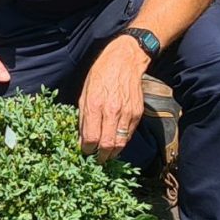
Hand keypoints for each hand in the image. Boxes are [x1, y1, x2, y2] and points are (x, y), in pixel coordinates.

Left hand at [76, 38, 150, 161]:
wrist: (125, 61)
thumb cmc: (101, 74)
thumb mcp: (85, 93)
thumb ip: (83, 117)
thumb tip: (82, 139)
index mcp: (95, 105)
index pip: (91, 138)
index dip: (87, 149)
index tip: (85, 151)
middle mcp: (112, 111)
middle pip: (107, 145)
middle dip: (100, 156)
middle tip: (96, 158)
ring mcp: (127, 113)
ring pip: (120, 143)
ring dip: (112, 152)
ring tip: (106, 154)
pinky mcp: (137, 113)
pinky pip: (129, 135)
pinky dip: (122, 142)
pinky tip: (116, 142)